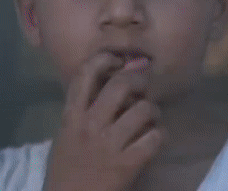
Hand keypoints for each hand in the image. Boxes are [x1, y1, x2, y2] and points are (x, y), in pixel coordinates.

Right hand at [43, 54, 164, 190]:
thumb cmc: (68, 168)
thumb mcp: (67, 134)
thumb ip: (84, 109)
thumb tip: (112, 81)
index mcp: (72, 117)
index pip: (84, 74)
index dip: (104, 59)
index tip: (118, 61)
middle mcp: (90, 126)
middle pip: (121, 85)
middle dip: (139, 81)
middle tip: (145, 87)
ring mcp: (109, 145)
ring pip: (144, 109)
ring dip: (153, 111)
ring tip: (152, 118)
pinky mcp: (127, 164)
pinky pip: (155, 137)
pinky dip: (160, 135)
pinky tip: (155, 139)